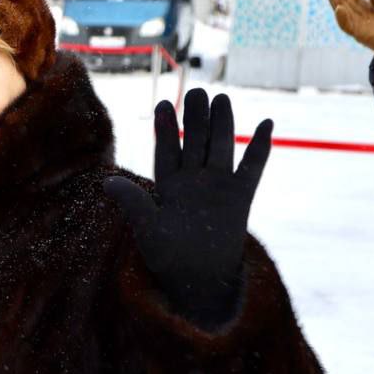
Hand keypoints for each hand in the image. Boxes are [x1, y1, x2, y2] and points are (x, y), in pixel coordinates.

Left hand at [104, 89, 271, 326]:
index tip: (163, 104)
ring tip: (221, 98)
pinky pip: (252, 168)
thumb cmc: (168, 258)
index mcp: (168, 186)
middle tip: (196, 92)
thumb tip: (107, 182)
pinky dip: (260, 147)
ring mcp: (218, 187)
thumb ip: (133, 203)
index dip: (166, 129)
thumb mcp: (147, 229)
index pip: (166, 151)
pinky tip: (266, 124)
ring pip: (221, 147)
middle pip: (194, 142)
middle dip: (194, 118)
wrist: (199, 281)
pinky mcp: (240, 197)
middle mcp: (193, 182)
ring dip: (222, 125)